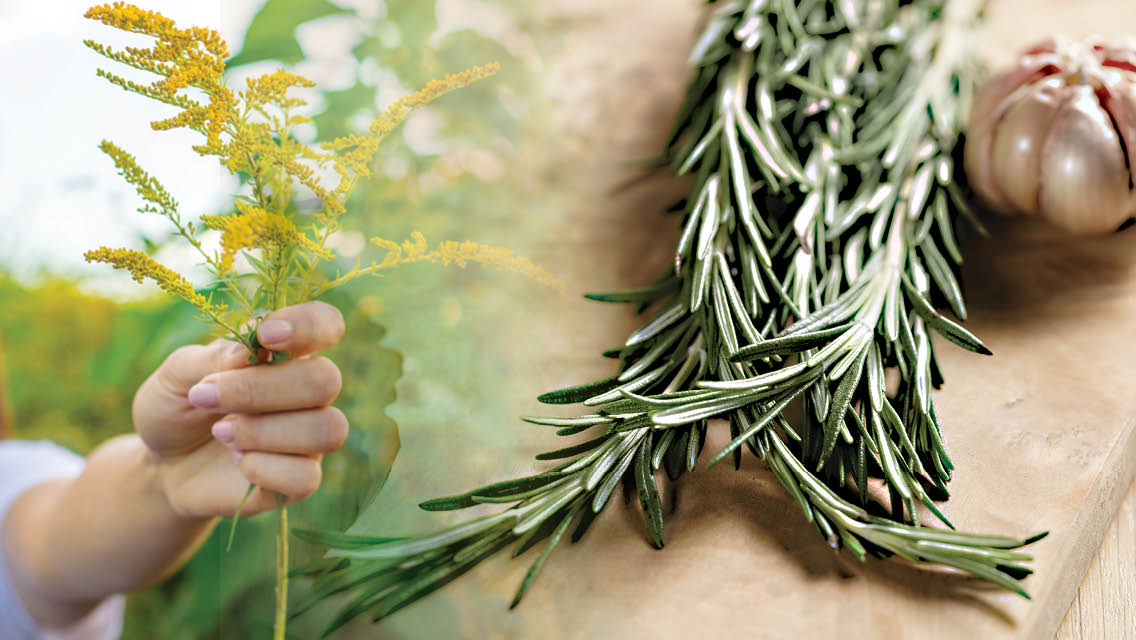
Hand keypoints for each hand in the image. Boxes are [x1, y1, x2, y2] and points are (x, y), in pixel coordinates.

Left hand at [133, 301, 347, 518]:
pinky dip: (265, 469)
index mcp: (286, 353)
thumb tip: (250, 351)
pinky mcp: (298, 481)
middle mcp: (308, 394)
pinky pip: (306, 477)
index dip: (309, 325)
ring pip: (327, 429)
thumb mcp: (176, 375)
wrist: (162, 465)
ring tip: (221, 433)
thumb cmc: (177, 407)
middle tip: (206, 397)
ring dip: (265, 431)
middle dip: (262, 389)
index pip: (326, 324)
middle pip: (326, 380)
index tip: (265, 336)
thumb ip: (213, 358)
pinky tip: (238, 463)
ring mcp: (308, 439)